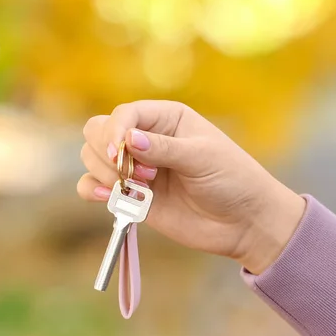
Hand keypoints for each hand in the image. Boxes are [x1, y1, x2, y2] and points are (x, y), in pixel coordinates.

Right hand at [77, 100, 304, 273]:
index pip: (124, 114)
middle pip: (98, 130)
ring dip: (105, 172)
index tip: (119, 152)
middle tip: (137, 174)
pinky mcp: (131, 196)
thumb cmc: (232, 179)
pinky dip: (93, 190)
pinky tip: (108, 198)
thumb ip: (164, 148)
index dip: (115, 130)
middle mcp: (145, 139)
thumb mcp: (203, 157)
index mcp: (166, 118)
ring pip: (92, 157)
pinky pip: (94, 187)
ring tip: (140, 189)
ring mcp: (136, 168)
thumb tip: (127, 139)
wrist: (243, 222)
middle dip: (106, 151)